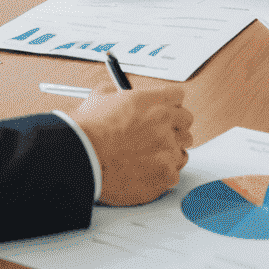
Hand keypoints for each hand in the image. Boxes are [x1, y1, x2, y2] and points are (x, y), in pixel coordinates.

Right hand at [72, 82, 193, 204]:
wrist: (82, 158)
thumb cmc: (88, 131)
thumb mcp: (100, 97)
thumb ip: (115, 93)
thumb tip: (115, 94)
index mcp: (152, 101)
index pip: (178, 96)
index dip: (168, 104)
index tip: (163, 112)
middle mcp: (165, 123)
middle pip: (186, 122)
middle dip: (174, 128)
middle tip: (158, 136)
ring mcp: (168, 150)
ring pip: (182, 149)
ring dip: (169, 153)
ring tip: (148, 158)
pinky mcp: (165, 175)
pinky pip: (174, 174)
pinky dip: (162, 175)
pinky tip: (146, 173)